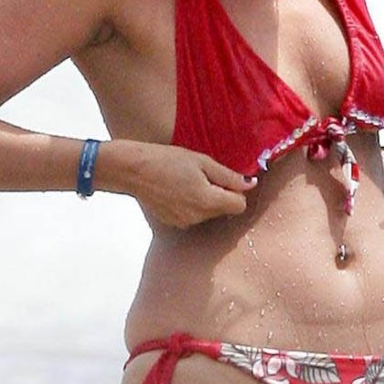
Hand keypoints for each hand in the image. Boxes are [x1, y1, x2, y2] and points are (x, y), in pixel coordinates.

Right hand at [111, 142, 257, 227]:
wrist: (133, 170)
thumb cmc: (166, 160)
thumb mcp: (202, 161)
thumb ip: (228, 176)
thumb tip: (250, 184)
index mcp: (208, 201)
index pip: (239, 206)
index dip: (237, 192)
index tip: (227, 179)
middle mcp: (198, 217)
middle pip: (223, 210)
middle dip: (220, 195)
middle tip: (203, 175)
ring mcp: (184, 222)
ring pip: (208, 213)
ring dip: (204, 200)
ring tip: (186, 181)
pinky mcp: (172, 223)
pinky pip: (192, 216)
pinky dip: (190, 205)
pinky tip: (176, 190)